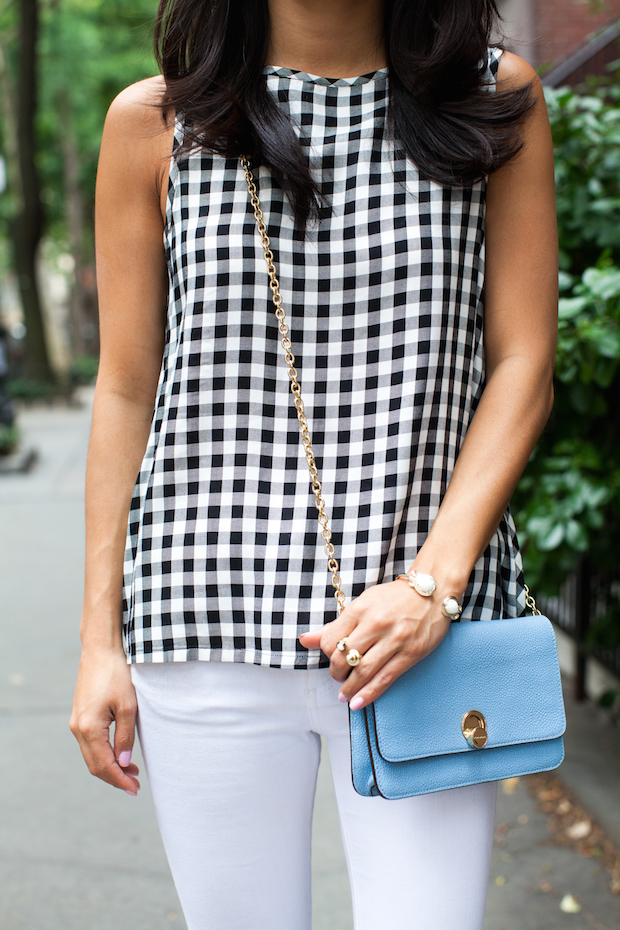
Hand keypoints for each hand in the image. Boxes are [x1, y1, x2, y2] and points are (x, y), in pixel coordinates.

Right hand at [70, 647, 139, 794]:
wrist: (100, 650)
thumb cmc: (117, 675)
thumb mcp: (128, 706)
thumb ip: (125, 737)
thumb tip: (125, 762)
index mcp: (88, 729)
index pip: (104, 765)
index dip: (119, 780)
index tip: (135, 789)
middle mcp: (77, 728)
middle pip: (94, 765)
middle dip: (114, 777)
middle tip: (135, 785)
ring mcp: (76, 722)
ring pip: (91, 755)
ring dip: (110, 766)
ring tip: (131, 772)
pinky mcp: (80, 716)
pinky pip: (90, 744)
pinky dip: (104, 753)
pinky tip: (119, 754)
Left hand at [299, 580, 452, 709]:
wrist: (430, 592)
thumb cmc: (393, 599)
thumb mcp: (362, 604)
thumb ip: (335, 626)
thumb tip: (306, 640)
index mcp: (360, 609)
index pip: (332, 640)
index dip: (327, 654)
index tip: (332, 659)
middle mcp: (376, 624)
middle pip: (345, 657)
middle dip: (337, 673)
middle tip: (338, 677)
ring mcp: (394, 639)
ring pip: (364, 671)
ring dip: (350, 688)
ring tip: (344, 696)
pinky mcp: (410, 653)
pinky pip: (385, 678)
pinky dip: (369, 693)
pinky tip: (358, 702)